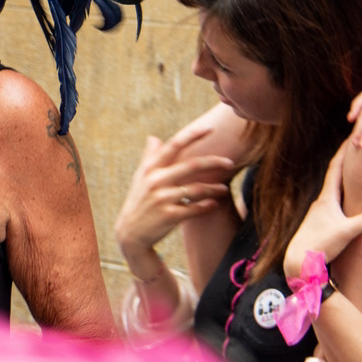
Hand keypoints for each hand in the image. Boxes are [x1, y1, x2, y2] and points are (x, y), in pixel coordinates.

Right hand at [114, 125, 234, 269]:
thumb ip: (149, 157)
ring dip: (214, 189)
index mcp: (150, 168)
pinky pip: (195, 208)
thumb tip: (153, 137)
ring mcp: (162, 199)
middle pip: (192, 165)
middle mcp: (156, 180)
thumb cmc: (139, 201)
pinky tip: (214, 204)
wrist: (131, 233)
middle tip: (230, 162)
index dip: (193, 135)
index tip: (210, 128)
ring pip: (197, 189)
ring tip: (224, 189)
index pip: (174, 145)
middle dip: (214, 162)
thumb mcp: (140, 179)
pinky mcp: (169, 216)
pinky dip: (207, 206)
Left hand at [283, 139, 361, 278]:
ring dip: (346, 176)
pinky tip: (349, 196)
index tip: (353, 136)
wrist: (299, 262)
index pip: (336, 168)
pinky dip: (344, 192)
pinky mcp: (322, 221)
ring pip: (335, 187)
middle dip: (347, 160)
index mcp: (327, 197)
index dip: (345, 152)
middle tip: (359, 145)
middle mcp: (322, 200)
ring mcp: (321, 211)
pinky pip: (335, 200)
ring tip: (357, 167)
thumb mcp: (346, 232)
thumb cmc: (319, 245)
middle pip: (336, 174)